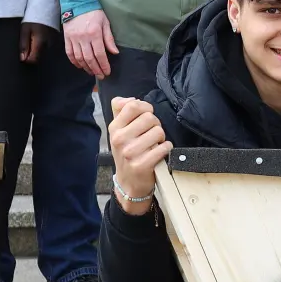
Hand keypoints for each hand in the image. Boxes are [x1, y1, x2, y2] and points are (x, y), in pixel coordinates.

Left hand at [19, 22, 54, 63]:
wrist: (45, 9)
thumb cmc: (33, 19)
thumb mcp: (25, 31)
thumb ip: (24, 46)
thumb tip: (23, 58)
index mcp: (40, 43)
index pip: (34, 60)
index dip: (27, 58)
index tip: (23, 53)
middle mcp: (48, 44)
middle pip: (38, 57)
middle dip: (31, 53)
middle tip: (28, 42)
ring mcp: (53, 42)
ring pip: (42, 52)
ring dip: (37, 49)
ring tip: (33, 37)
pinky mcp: (55, 39)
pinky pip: (47, 46)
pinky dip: (42, 44)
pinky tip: (39, 36)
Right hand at [64, 9, 118, 76]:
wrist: (77, 3)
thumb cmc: (94, 13)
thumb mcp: (105, 23)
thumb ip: (109, 39)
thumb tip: (115, 52)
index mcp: (94, 34)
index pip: (100, 54)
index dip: (104, 65)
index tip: (107, 72)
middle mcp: (83, 38)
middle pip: (89, 58)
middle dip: (96, 69)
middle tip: (101, 76)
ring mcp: (73, 39)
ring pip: (79, 58)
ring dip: (86, 67)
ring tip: (92, 72)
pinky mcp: (66, 38)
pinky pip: (69, 53)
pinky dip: (74, 62)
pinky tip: (80, 66)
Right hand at [108, 97, 171, 214]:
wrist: (128, 182)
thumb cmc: (127, 153)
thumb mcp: (119, 131)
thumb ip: (121, 111)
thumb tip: (130, 99)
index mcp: (114, 128)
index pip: (133, 105)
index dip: (145, 107)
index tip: (147, 115)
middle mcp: (120, 139)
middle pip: (149, 117)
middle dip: (155, 125)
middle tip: (151, 135)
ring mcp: (130, 153)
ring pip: (159, 131)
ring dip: (161, 138)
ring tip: (154, 145)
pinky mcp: (142, 165)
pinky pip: (164, 147)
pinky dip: (166, 149)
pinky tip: (159, 153)